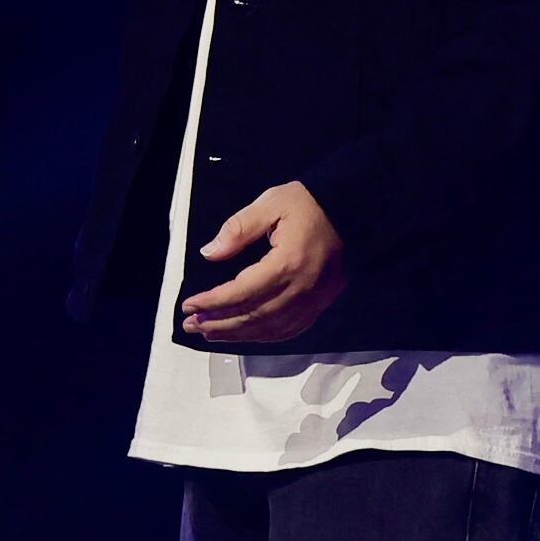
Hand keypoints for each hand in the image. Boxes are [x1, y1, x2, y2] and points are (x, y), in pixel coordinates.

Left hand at [179, 181, 345, 343]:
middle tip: (190, 325)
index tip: (188, 305)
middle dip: (218, 323)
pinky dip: (263, 336)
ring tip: (209, 333)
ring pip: (270, 328)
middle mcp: (301, 288)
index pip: (242, 291)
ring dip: (237, 334)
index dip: (212, 302)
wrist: (351, 210)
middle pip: (253, 316)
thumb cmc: (307, 204)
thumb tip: (209, 253)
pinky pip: (290, 330)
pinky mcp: (321, 304)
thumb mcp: (269, 204)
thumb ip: (237, 230)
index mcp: (287, 263)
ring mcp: (314, 300)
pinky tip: (244, 334)